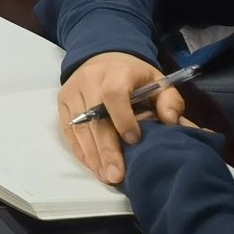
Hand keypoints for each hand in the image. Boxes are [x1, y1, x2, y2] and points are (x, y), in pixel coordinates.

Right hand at [58, 52, 181, 185]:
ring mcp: (72, 92)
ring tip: (105, 176)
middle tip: (116, 175)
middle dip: (106, 149)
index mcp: (116, 72)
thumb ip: (170, 100)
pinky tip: (93, 166)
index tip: (134, 140)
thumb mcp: (158, 81)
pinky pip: (68, 130)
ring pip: (79, 127)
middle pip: (93, 117)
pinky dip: (80, 150)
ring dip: (92, 155)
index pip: (113, 95)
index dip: (123, 119)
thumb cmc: (134, 76)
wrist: (103, 57)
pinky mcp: (63, 103)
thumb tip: (171, 121)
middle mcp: (89, 80)